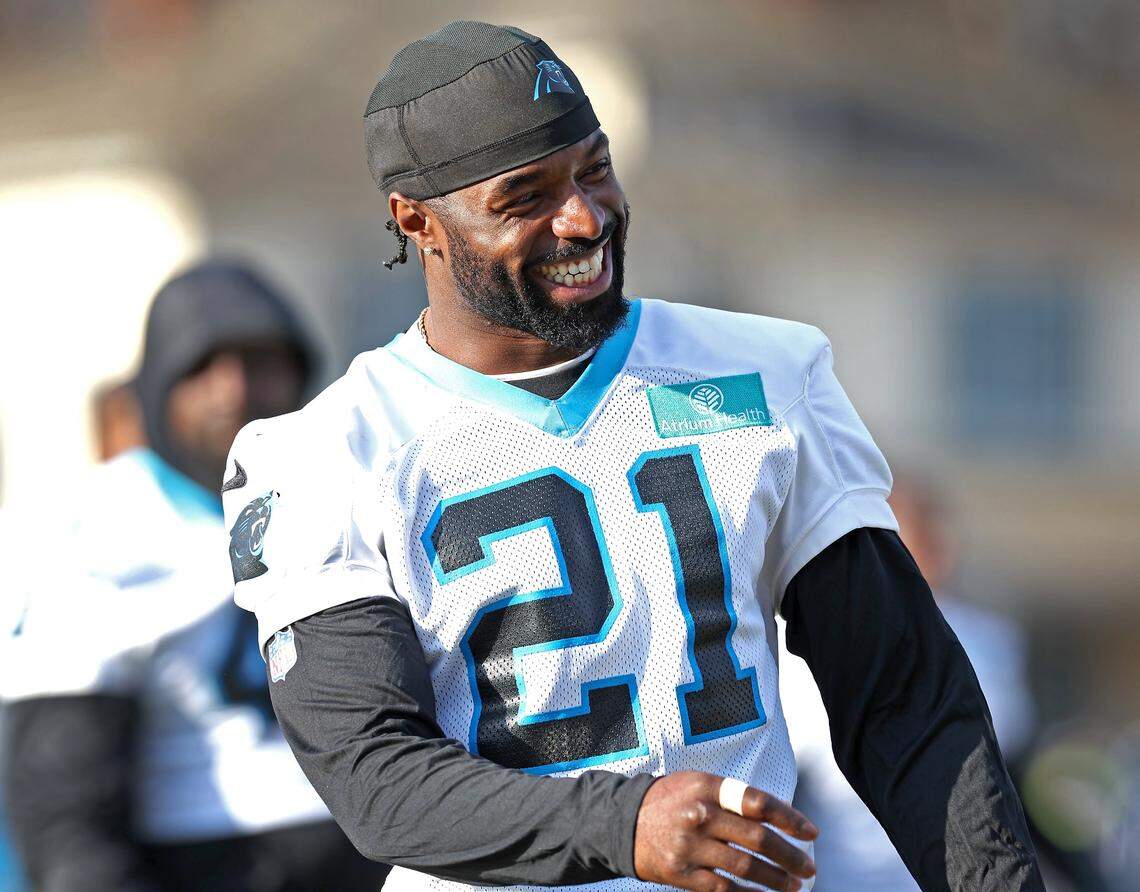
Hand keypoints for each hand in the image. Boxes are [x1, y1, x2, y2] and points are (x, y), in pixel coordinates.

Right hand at [633, 772, 817, 891]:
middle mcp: (700, 815)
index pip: (758, 802)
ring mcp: (690, 846)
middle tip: (808, 868)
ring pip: (745, 867)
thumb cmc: (669, 801)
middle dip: (790, 856)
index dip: (790, 819)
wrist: (622, 822)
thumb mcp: (698, 784)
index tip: (811, 833)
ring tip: (793, 886)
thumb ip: (734, 797)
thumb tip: (780, 817)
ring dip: (776, 880)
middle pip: (758, 838)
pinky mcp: (682, 873)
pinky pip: (724, 888)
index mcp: (708, 788)